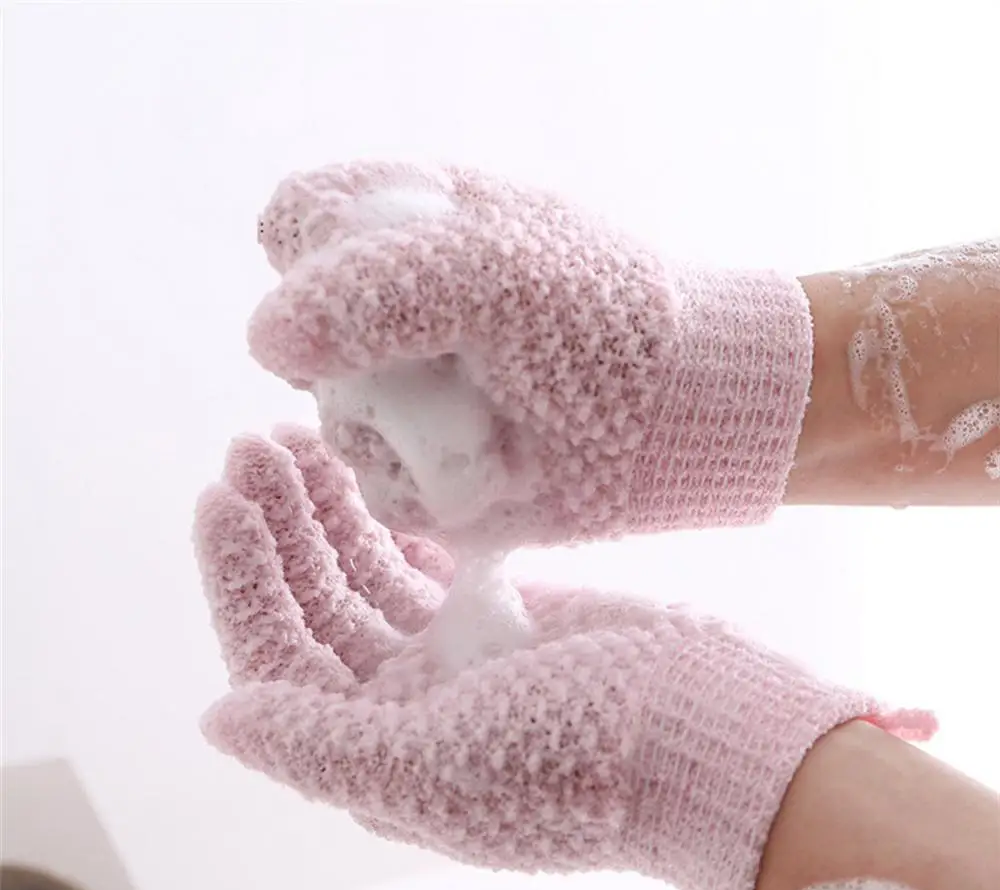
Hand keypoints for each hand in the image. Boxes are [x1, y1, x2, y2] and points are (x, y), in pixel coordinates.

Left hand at [194, 426, 929, 889]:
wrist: (712, 731)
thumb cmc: (585, 756)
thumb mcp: (443, 764)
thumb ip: (321, 746)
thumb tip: (218, 718)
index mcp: (375, 750)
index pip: (277, 658)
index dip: (241, 579)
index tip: (222, 494)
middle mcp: (400, 708)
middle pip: (313, 605)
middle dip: (278, 528)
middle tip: (253, 444)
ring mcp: (448, 659)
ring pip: (361, 575)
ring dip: (326, 513)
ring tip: (296, 439)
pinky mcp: (495, 616)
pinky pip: (418, 560)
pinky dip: (388, 518)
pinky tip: (365, 473)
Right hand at [246, 162, 813, 546]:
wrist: (678, 415)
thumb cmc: (601, 321)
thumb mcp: (493, 271)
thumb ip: (371, 284)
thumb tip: (263, 338)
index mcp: (406, 233)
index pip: (297, 225)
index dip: (314, 259)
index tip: (376, 284)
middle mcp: (393, 318)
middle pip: (302, 337)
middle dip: (364, 363)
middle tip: (450, 362)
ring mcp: (407, 399)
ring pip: (334, 422)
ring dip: (405, 431)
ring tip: (488, 420)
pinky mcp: (427, 471)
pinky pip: (379, 488)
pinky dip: (431, 484)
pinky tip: (494, 470)